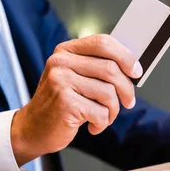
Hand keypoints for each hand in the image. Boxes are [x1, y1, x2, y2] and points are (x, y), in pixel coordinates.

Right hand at [11, 35, 142, 165]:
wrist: (33, 128)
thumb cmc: (59, 103)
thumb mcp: (74, 78)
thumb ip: (97, 68)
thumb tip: (133, 68)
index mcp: (65, 51)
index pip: (102, 42)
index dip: (125, 56)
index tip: (136, 71)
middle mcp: (60, 62)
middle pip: (110, 68)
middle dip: (126, 89)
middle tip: (128, 102)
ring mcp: (60, 81)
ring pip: (108, 93)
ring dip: (113, 111)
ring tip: (103, 117)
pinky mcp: (64, 103)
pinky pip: (100, 112)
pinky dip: (102, 123)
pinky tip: (92, 126)